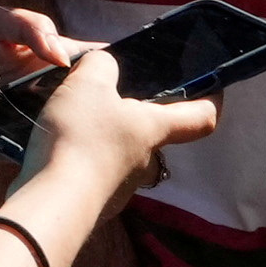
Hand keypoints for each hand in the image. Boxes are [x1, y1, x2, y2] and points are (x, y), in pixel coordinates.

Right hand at [2, 38, 221, 214]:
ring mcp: (123, 185)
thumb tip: (105, 66)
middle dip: (134, 114)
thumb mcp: (88, 84)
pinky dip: (81, 158)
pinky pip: (95, 172)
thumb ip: (101, 65)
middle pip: (152, 133)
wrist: (55, 199)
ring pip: (121, 153)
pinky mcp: (99, 201)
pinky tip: (56, 149)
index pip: (202, 117)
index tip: (210, 84)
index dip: (211, 98)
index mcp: (155, 128)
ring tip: (69, 121)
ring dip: (103, 137)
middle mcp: (147, 160)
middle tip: (104, 95)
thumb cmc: (81, 136)